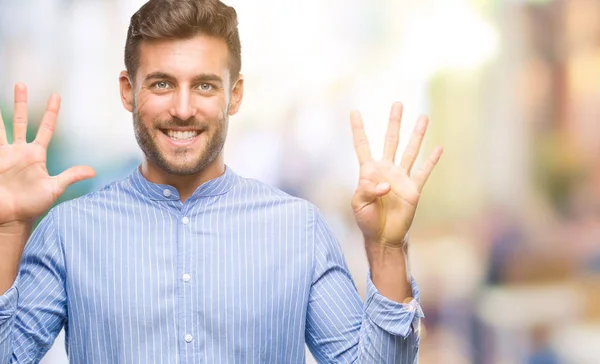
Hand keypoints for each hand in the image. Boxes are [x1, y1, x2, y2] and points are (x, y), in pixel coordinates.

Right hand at [0, 83, 94, 224]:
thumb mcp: (54, 189)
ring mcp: (4, 154)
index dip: (51, 113)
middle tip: (21, 84)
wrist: (10, 218)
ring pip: (1, 127)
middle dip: (20, 102)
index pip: (46, 128)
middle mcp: (19, 150)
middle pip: (20, 120)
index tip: (56, 96)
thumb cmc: (32, 205)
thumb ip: (70, 177)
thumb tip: (92, 171)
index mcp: (36, 154)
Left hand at [350, 102, 441, 247]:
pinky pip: (424, 172)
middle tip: (397, 103)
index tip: (354, 112)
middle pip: (390, 140)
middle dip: (394, 122)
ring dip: (417, 135)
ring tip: (423, 117)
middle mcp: (386, 170)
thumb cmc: (366, 220)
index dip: (358, 129)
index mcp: (368, 171)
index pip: (362, 145)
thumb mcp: (358, 204)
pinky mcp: (414, 189)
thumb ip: (367, 190)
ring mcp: (401, 178)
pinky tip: (439, 147)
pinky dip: (432, 160)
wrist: (383, 237)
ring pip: (410, 151)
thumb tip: (386, 183)